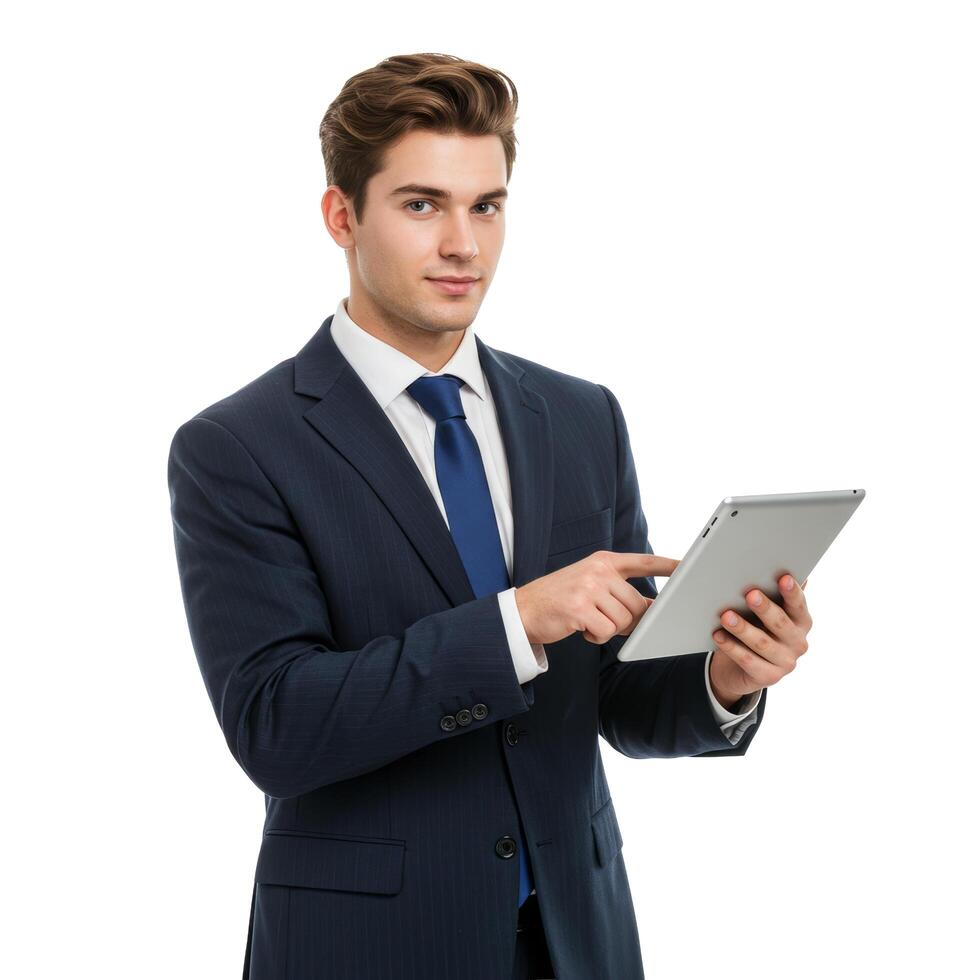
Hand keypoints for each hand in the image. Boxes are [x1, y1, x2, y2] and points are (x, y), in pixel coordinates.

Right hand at [514, 551, 678, 645]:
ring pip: (624, 620)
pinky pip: (607, 631)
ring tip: (587, 621)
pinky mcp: (580, 608)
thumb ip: (618, 592)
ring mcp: (589, 587)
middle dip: (626, 620)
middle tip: (602, 620)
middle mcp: (598, 570)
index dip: (668, 565)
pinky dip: (596, 637)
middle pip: (637, 604)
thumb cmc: (560, 601)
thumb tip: (651, 610)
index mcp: (603, 561)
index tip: (688, 566)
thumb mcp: (590, 586)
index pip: (643, 562)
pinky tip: (581, 628)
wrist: (523, 611)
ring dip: (608, 629)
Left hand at [708, 575, 811, 708]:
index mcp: (801, 621)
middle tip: (750, 594)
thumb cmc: (756, 628)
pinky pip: (747, 661)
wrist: (743, 667)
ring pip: (762, 643)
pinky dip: (731, 647)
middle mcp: (798, 642)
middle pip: (781, 623)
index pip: (799, 605)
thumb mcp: (765, 611)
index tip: (783, 578)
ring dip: (743, 628)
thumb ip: (772, 592)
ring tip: (725, 615)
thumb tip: (779, 566)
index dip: (792, 592)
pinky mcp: (768, 678)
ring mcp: (786, 662)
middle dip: (765, 608)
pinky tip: (718, 635)